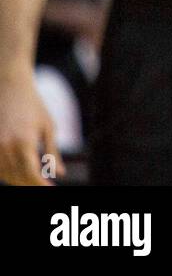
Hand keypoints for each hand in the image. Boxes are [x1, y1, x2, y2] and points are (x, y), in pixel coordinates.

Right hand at [0, 70, 62, 185]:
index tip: (51, 189)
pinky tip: (18, 172)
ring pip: (5, 176)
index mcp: (24, 143)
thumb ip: (53, 152)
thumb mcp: (48, 126)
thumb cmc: (34, 105)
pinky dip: (7, 173)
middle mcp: (5, 148)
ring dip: (19, 181)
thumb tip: (60, 173)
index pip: (31, 175)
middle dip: (32, 184)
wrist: (10, 87)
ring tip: (34, 178)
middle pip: (18, 178)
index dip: (40, 186)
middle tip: (46, 185)